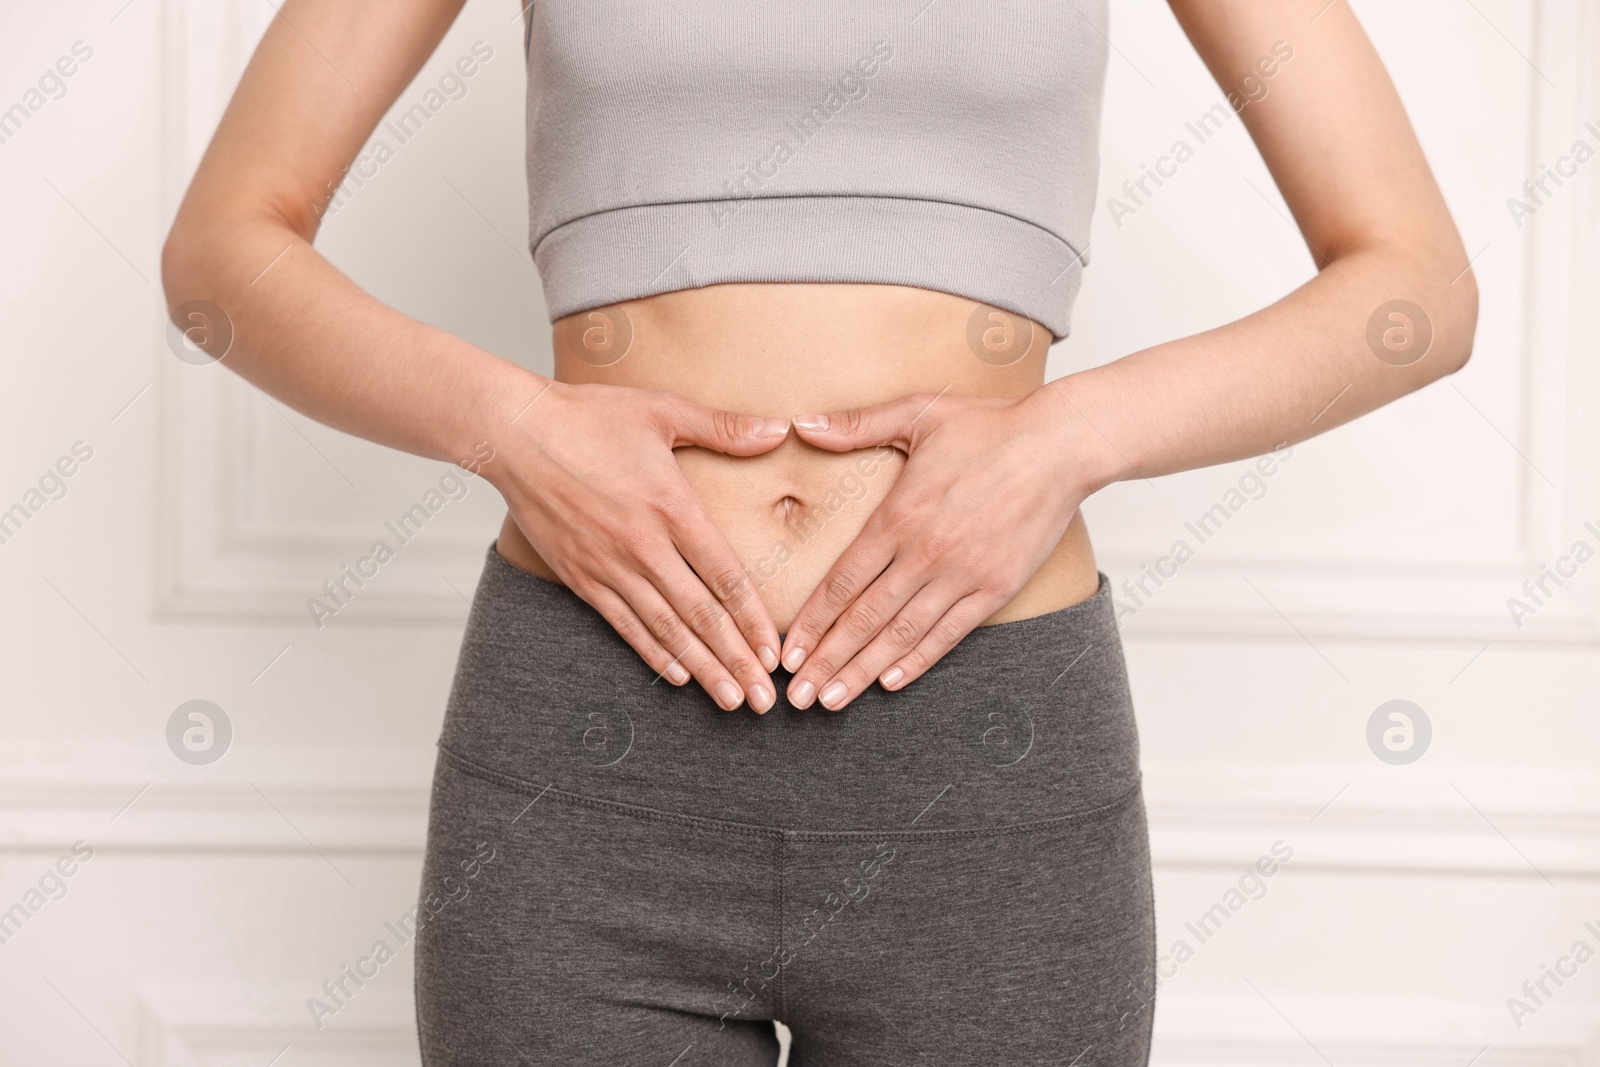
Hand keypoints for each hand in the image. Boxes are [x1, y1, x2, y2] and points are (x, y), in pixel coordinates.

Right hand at [489, 379, 787, 711]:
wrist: (513, 432)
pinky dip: (653, 653)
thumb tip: (780, 431)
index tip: (775, 652)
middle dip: (735, 661)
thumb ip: (724, 428)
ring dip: (701, 669)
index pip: (724, 576)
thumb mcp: (662, 411)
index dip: (753, 620)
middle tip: (763, 700)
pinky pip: (624, 624)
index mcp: (672, 506)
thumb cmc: (588, 416)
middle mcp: (643, 545)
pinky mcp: (580, 576)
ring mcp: (609, 565)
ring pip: (665, 629)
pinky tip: (679, 676)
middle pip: (700, 615)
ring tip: (730, 700)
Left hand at [778, 385, 1095, 709]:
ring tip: (832, 700)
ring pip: (901, 634)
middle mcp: (925, 553)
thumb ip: (856, 425)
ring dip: (863, 671)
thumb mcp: (917, 414)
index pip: (842, 581)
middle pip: (863, 618)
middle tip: (798, 696)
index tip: (788, 651)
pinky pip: (949, 633)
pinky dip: (918, 660)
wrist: (1061, 445)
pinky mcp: (996, 587)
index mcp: (899, 516)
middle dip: (827, 660)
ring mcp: (962, 574)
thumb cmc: (990, 426)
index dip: (812, 622)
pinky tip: (891, 681)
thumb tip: (802, 424)